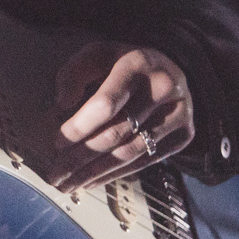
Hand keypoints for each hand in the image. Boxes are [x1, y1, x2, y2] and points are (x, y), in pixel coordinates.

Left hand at [51, 42, 193, 192]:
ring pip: (129, 152)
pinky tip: (92, 181)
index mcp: (137, 64)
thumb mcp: (98, 54)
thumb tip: (63, 103)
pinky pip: (144, 161)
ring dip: (95, 173)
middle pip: (116, 133)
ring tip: (69, 184)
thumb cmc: (124, 63)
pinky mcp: (184, 134)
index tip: (57, 142)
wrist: (172, 70)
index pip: (106, 103)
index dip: (80, 126)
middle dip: (80, 157)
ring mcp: (177, 113)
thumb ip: (75, 72)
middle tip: (55, 174)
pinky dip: (115, 174)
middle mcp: (162, 89)